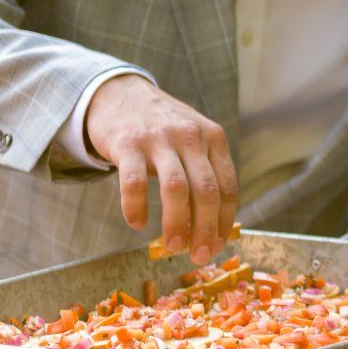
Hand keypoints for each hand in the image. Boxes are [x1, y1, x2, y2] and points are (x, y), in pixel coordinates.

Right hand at [85, 74, 237, 265]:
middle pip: (206, 191)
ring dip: (176, 224)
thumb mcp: (194, 137)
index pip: (227, 187)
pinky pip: (134, 184)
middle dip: (205, 229)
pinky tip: (137, 224)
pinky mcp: (128, 144)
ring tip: (173, 246)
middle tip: (198, 256)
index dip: (224, 221)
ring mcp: (159, 139)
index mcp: (213, 138)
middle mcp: (190, 137)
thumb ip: (207, 170)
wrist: (119, 92)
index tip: (216, 246)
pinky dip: (136, 209)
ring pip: (176, 189)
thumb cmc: (162, 126)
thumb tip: (214, 225)